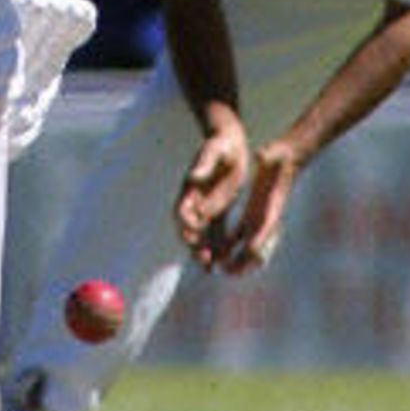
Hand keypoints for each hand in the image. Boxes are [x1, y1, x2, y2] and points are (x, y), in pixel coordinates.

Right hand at [174, 120, 249, 271]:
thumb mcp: (213, 151)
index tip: (192, 235)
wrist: (227, 141)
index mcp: (190, 187)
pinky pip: (216, 231)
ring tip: (210, 269)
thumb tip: (193, 177)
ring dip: (203, 250)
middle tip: (203, 260)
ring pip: (201, 233)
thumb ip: (204, 164)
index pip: (182, 210)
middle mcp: (194, 200)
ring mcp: (205, 206)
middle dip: (193, 244)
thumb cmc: (220, 144)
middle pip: (188, 228)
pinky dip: (217, 245)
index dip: (186, 224)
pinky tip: (223, 260)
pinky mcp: (218, 209)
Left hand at [220, 140, 297, 274]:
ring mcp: (259, 218)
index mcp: (272, 206)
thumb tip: (263, 154)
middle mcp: (266, 216)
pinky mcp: (252, 215)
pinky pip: (240, 235)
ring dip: (235, 258)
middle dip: (245, 261)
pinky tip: (217, 254)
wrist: (285, 160)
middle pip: (258, 245)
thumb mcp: (273, 154)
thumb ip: (269, 156)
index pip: (267, 228)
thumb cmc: (279, 156)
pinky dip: (230, 245)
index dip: (258, 241)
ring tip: (219, 269)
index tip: (250, 254)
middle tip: (228, 272)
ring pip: (246, 245)